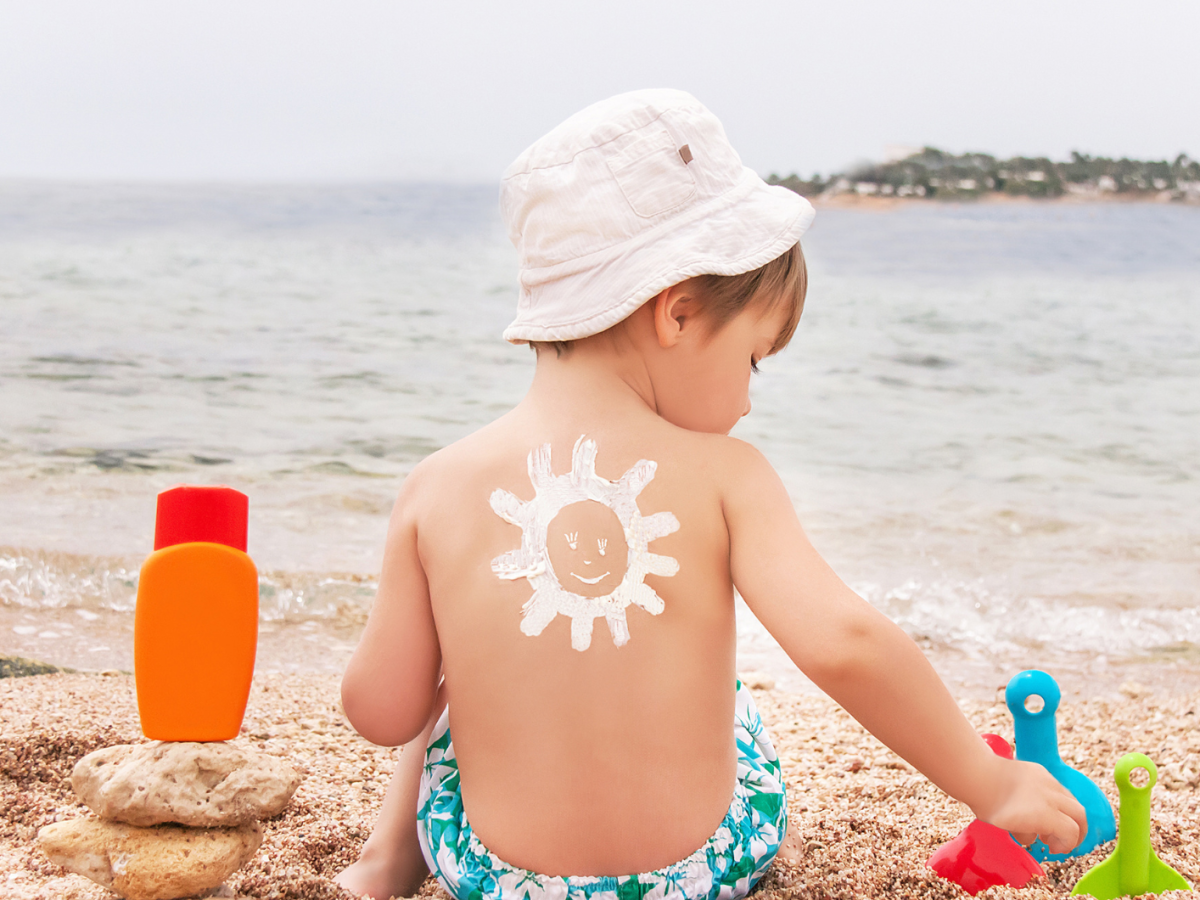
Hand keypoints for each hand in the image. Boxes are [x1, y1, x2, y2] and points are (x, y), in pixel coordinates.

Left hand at [973, 757, 1087, 855]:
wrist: (978, 775)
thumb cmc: (989, 804)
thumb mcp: (1008, 829)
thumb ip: (1027, 835)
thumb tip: (1034, 835)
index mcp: (1046, 814)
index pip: (1071, 833)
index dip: (1066, 845)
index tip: (1052, 849)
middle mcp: (1052, 796)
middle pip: (1080, 815)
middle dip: (1078, 831)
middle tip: (1065, 840)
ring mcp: (1048, 780)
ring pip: (1071, 799)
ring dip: (1068, 814)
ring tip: (1051, 822)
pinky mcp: (1041, 770)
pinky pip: (1058, 787)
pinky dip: (1057, 800)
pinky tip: (1041, 804)